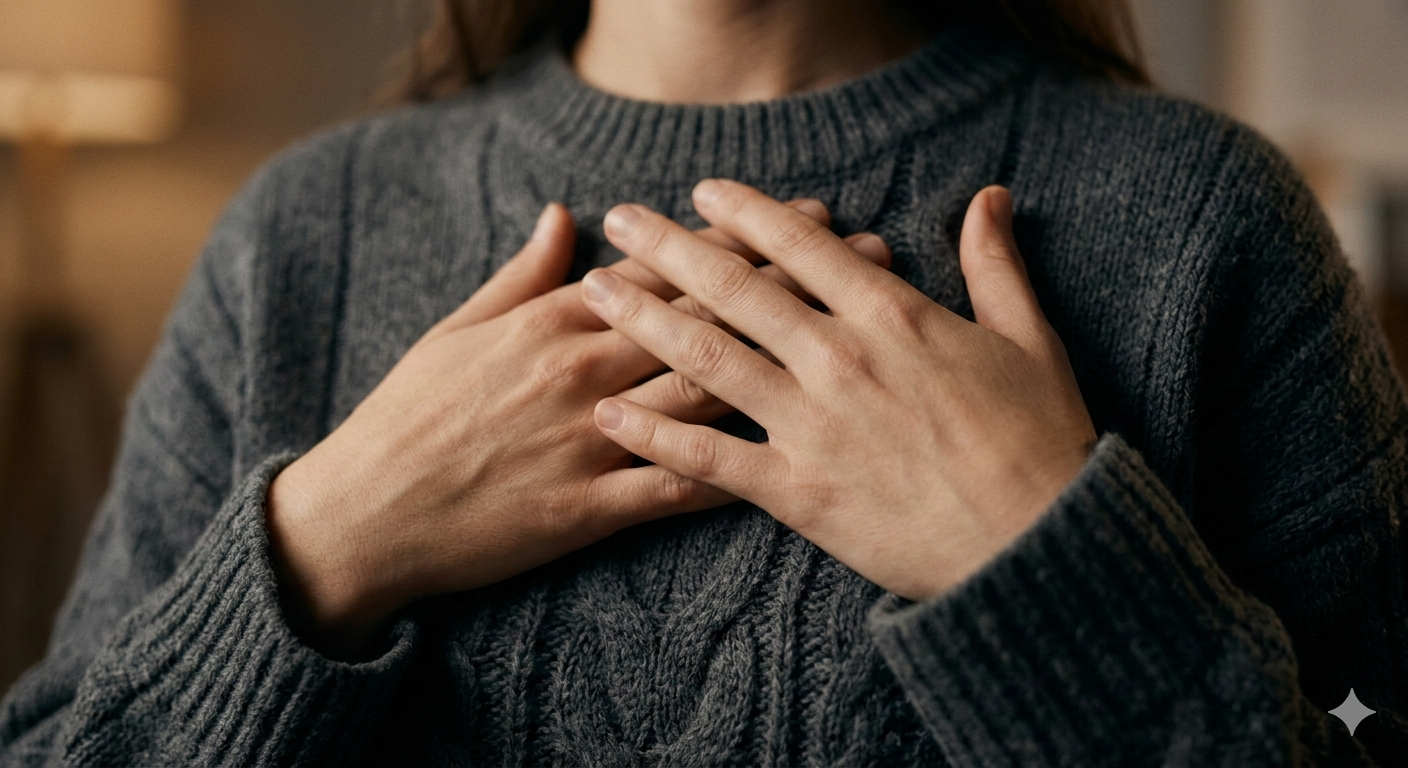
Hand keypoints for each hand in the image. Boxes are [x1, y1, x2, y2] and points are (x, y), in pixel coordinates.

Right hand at [265, 200, 891, 653]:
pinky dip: (736, 470)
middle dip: (794, 286)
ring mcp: (588, 440)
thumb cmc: (410, 416)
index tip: (806, 217)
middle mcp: (582, 371)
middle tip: (866, 258)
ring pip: (705, 393)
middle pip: (707, 320)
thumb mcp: (457, 327)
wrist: (365, 512)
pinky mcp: (587, 509)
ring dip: (789, 363)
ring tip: (857, 341)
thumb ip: (522, 273)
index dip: (745, 241)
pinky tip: (797, 457)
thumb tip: (565, 216)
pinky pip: (674, 487)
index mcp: (554, 322)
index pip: (668, 270)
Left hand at [581, 181, 1096, 600]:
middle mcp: (839, 358)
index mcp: (893, 316)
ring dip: (644, 319)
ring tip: (594, 289)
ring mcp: (812, 424)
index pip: (803, 249)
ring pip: (708, 358)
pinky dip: (653, 435)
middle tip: (622, 218)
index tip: (703, 191)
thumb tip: (990, 196)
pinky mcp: (797, 491)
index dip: (747, 214)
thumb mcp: (1029, 338)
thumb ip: (996, 264)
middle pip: (736, 289)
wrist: (1038, 543)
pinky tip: (607, 415)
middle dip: (671, 248)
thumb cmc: (1039, 440)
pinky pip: (709, 458)